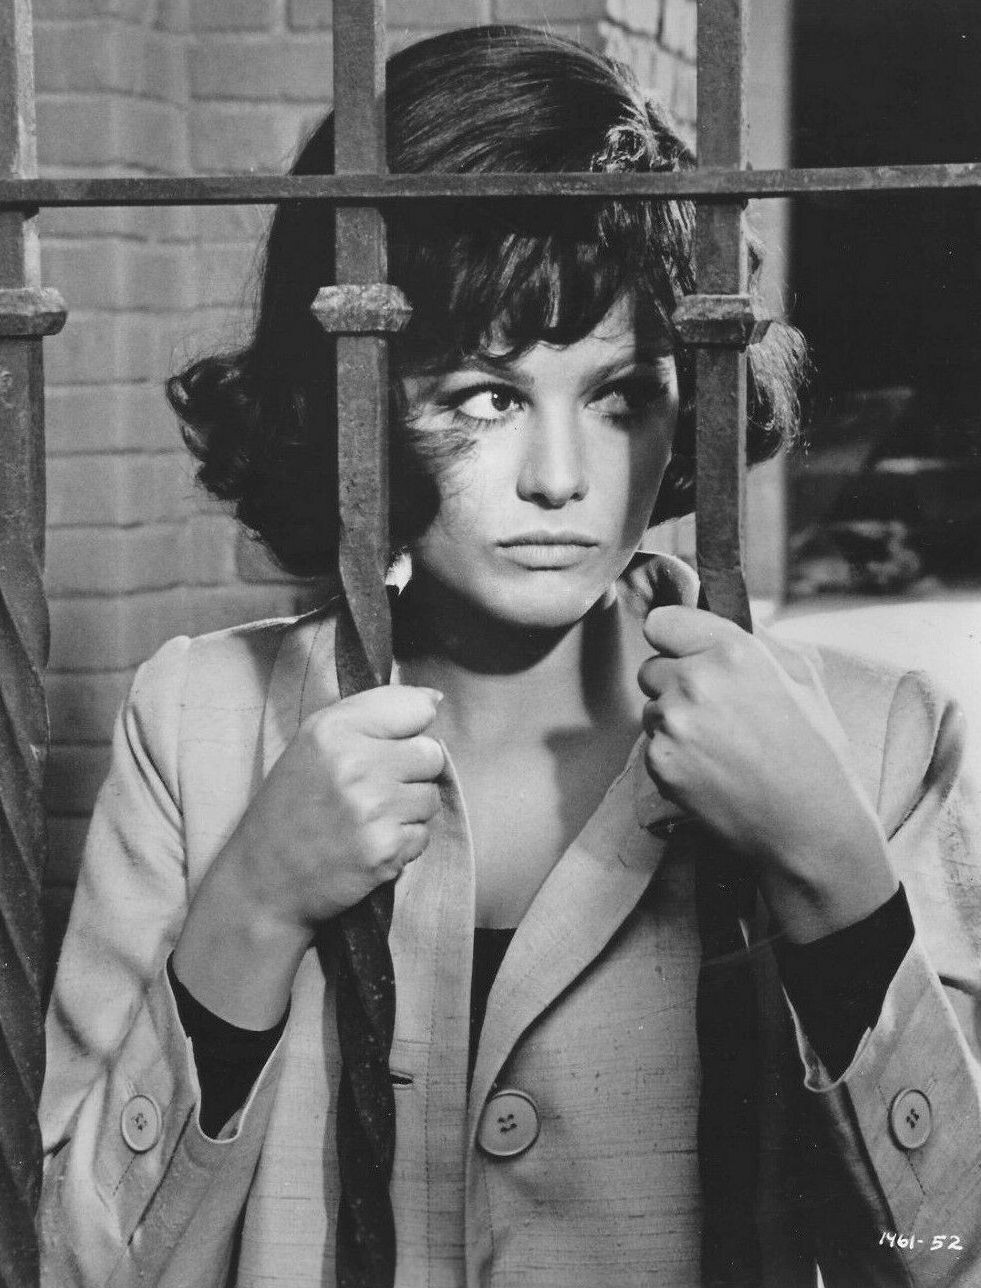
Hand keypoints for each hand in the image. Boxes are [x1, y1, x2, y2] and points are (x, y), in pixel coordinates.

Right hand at [225, 684, 445, 934]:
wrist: (264, 878)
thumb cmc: (291, 805)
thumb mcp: (313, 742)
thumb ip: (372, 712)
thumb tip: (435, 698)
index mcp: (334, 729)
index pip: (416, 708)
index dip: (409, 728)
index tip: (390, 744)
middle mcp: (355, 764)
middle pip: (432, 753)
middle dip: (413, 771)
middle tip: (378, 787)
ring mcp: (372, 809)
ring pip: (431, 796)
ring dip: (409, 809)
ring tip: (370, 817)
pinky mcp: (385, 850)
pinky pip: (424, 834)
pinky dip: (404, 842)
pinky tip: (371, 842)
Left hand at [638, 606, 897, 940]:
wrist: (809, 827)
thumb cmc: (815, 752)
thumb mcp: (803, 677)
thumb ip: (756, 641)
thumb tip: (721, 618)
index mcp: (732, 652)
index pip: (661, 623)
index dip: (673, 638)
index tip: (684, 652)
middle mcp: (695, 682)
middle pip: (651, 668)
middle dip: (674, 683)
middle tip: (715, 711)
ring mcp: (673, 724)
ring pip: (651, 709)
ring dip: (673, 721)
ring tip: (720, 746)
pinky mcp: (659, 763)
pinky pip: (652, 745)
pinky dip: (672, 756)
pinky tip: (711, 770)